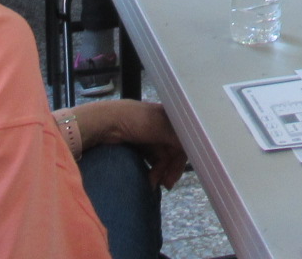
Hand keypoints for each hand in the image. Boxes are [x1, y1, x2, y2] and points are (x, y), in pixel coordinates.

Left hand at [72, 100, 189, 189]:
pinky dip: (153, 170)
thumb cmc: (137, 120)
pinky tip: (150, 179)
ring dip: (161, 172)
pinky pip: (152, 160)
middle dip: (170, 169)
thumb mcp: (163, 127)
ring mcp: (151, 136)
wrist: (106, 122)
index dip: (181, 158)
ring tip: (153, 183)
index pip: (184, 140)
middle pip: (173, 151)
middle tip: (166, 185)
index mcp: (171, 117)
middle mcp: (163, 126)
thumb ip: (181, 138)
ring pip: (163, 158)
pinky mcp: (140, 145)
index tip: (176, 174)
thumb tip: (194, 151)